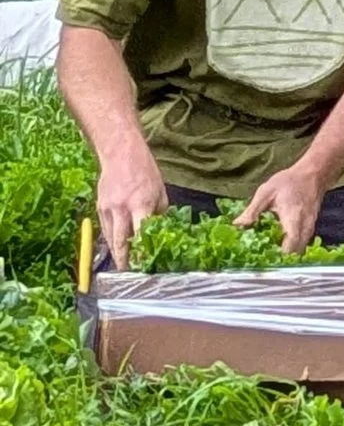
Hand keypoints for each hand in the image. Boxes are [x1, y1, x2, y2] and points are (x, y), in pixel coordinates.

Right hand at [94, 140, 166, 266]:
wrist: (120, 153)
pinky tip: (117, 248)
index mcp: (141, 204)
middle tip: (130, 273)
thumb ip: (160, 212)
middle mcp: (122, 209)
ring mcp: (108, 209)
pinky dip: (111, 240)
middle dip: (125, 260)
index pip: (141, 234)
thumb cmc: (145, 170)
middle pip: (120, 242)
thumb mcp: (160, 190)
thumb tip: (161, 230)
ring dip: (116, 254)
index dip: (142, 251)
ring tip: (124, 266)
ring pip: (110, 239)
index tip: (145, 263)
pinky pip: (105, 229)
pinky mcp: (99, 208)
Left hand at [238, 160, 327, 255]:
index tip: (264, 258)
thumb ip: (253, 210)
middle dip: (282, 258)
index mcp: (292, 218)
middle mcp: (304, 226)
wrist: (312, 174)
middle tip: (264, 258)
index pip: (291, 245)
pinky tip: (280, 244)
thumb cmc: (289, 182)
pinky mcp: (310, 228)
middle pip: (296, 252)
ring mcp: (310, 228)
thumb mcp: (266, 192)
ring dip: (288, 254)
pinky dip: (293, 248)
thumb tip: (238, 225)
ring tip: (271, 253)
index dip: (279, 255)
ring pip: (301, 250)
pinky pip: (303, 244)